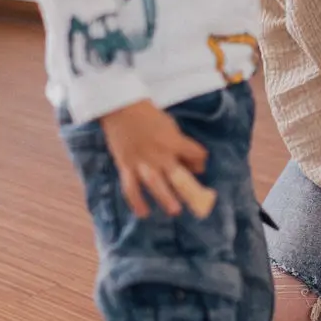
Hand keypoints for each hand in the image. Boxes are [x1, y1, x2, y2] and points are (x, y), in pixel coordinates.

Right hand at [101, 100, 207, 218]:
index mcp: (174, 142)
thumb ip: (181, 144)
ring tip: (175, 211)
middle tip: (197, 204)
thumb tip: (193, 164)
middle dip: (188, 191)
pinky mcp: (125, 166)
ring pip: (155, 185)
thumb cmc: (148, 115)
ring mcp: (142, 162)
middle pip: (177, 176)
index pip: (196, 154)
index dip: (200, 160)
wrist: (121, 108)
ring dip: (165, 199)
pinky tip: (143, 213)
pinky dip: (136, 202)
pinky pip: (130, 188)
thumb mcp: (171, 125)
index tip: (199, 166)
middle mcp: (160, 155)